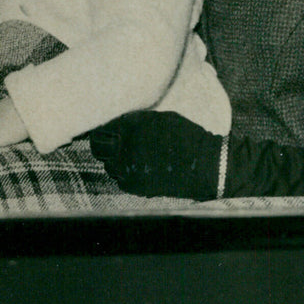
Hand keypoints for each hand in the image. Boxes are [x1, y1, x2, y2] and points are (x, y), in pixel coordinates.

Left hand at [90, 111, 222, 200]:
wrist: (204, 165)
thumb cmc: (186, 137)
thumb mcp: (161, 118)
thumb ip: (136, 120)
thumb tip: (119, 122)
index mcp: (132, 127)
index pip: (104, 127)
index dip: (105, 127)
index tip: (108, 129)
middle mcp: (126, 147)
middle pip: (99, 146)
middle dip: (103, 143)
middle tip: (112, 142)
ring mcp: (128, 169)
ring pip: (108, 164)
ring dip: (115, 159)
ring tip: (131, 156)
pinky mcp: (134, 186)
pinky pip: (120, 179)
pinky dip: (125, 174)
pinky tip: (139, 168)